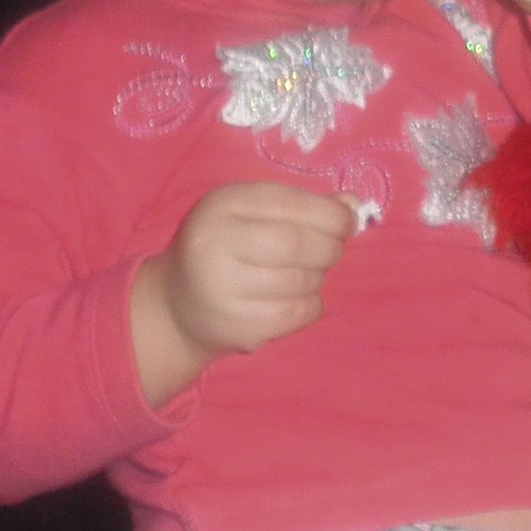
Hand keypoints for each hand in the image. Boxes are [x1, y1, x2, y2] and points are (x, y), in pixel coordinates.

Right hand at [135, 183, 355, 396]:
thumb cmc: (225, 249)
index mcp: (222, 205)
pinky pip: (299, 313)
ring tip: (303, 273)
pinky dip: (311, 304)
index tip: (347, 222)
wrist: (176, 308)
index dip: (331, 214)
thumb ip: (301, 206)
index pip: (291, 204)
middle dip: (330, 247)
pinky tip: (294, 298)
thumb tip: (354, 205)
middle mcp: (215, 244)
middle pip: (299, 244)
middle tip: (330, 250)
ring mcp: (224, 289)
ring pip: (303, 280)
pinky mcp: (238, 326)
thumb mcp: (252, 214)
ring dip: (318, 276)